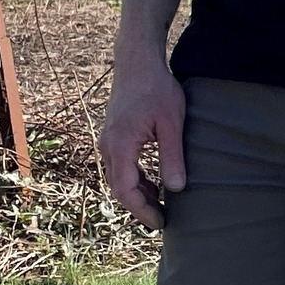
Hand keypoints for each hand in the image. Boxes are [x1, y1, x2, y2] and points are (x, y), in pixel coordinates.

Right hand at [99, 51, 187, 227]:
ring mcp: (108, 141)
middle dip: (141, 207)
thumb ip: (172, 156)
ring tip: (163, 206)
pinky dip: (135, 180)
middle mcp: (107, 146)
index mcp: (120, 145)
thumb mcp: (171, 122)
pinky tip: (154, 185)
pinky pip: (120, 166)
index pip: (125, 190)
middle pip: (119, 188)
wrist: (137, 62)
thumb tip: (177, 189)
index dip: (142, 211)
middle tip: (164, 220)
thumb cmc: (156, 88)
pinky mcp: (114, 136)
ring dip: (138, 194)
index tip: (161, 223)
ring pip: (119, 178)